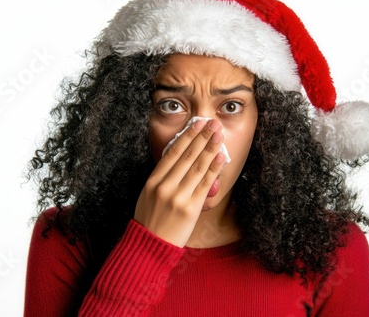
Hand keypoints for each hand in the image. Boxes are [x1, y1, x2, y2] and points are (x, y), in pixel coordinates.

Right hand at [134, 119, 226, 246]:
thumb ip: (161, 179)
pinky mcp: (190, 208)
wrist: (149, 245)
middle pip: (186, 156)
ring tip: (218, 134)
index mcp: (153, 181)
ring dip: (210, 148)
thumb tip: (179, 161)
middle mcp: (165, 186)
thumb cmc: (150, 220)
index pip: (172, 153)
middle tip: (211, 123)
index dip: (186, 137)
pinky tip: (221, 157)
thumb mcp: (148, 195)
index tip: (196, 124)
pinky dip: (214, 169)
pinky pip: (205, 184)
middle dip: (201, 137)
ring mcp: (178, 197)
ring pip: (197, 167)